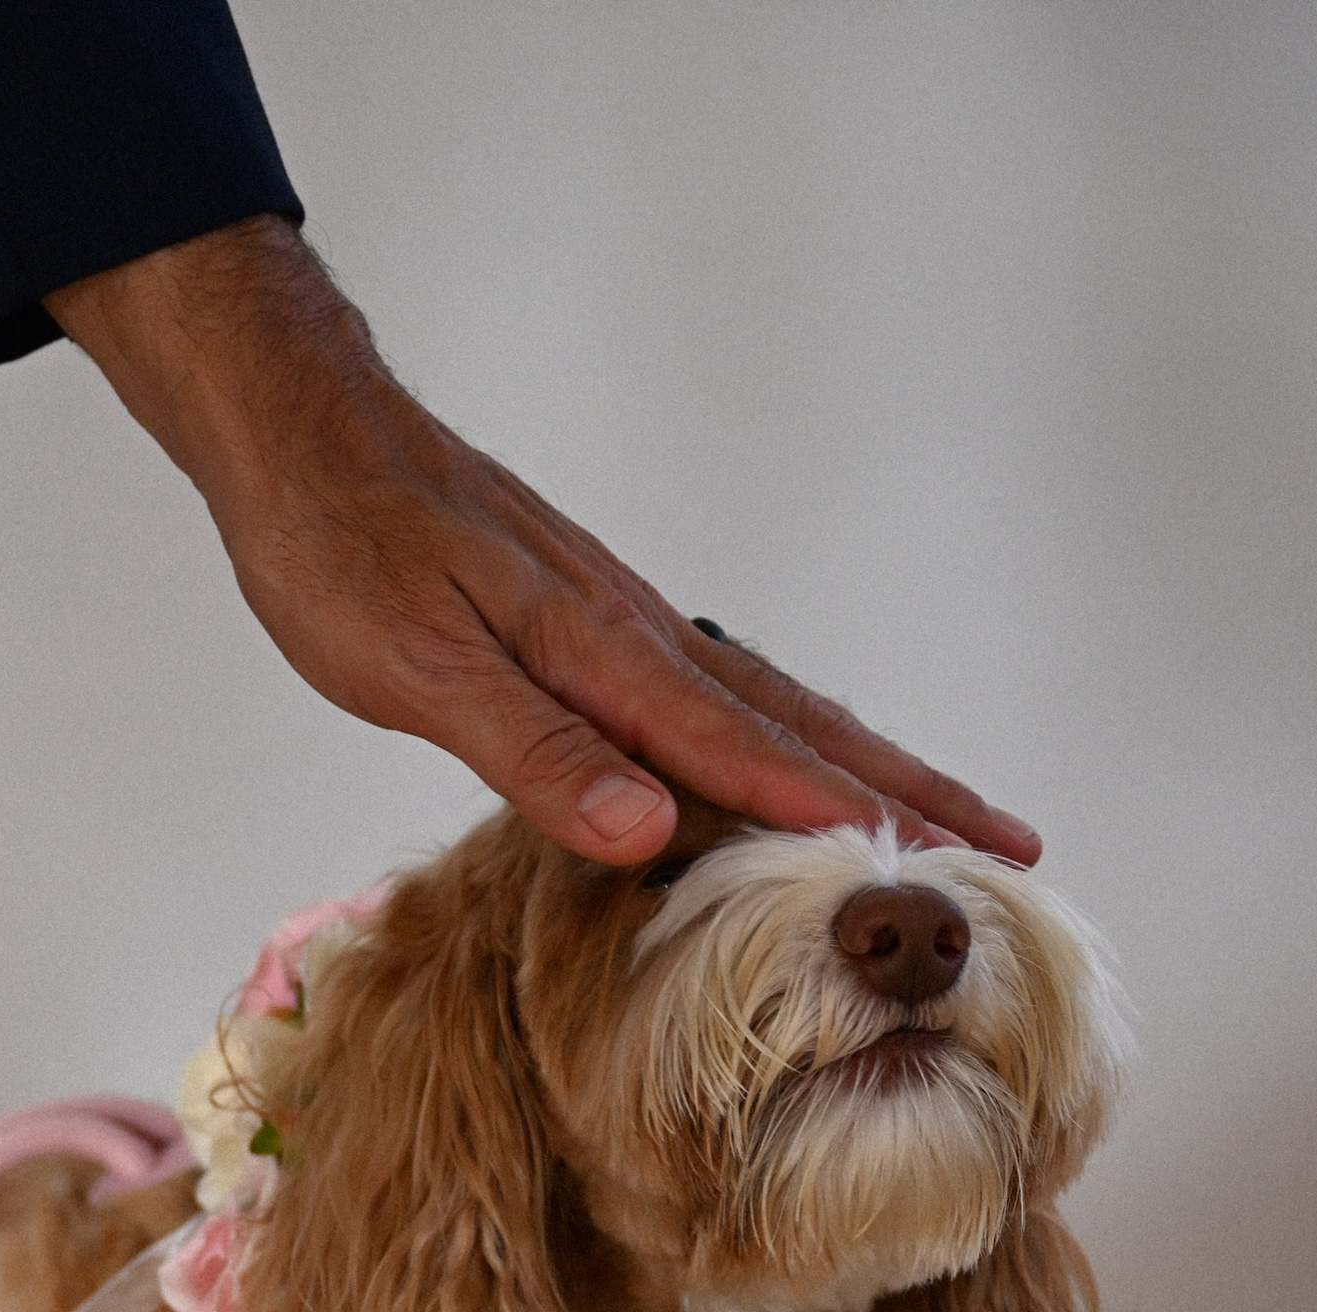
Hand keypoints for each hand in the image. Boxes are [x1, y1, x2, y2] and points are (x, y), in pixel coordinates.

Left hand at [49, 219, 1038, 870]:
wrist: (305, 436)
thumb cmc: (340, 551)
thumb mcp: (417, 668)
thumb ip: (534, 751)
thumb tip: (650, 829)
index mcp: (605, 657)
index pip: (747, 757)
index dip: (842, 823)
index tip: (937, 870)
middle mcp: (638, 638)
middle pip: (799, 725)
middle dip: (907, 791)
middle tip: (1012, 845)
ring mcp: (625, 629)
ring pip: (772, 708)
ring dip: (864, 765)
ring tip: (946, 816)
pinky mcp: (597, 627)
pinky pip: (719, 698)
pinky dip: (785, 738)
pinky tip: (798, 768)